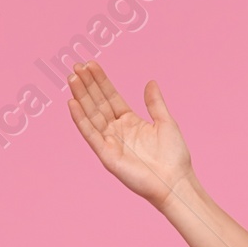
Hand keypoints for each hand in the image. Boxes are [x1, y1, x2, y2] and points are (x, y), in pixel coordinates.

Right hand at [66, 61, 191, 206]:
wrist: (175, 182)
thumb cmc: (174, 157)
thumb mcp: (166, 122)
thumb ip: (154, 103)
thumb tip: (150, 82)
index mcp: (130, 121)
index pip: (110, 97)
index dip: (100, 81)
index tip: (91, 64)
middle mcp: (117, 130)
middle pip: (98, 103)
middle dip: (87, 84)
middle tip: (77, 65)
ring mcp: (110, 142)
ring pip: (91, 115)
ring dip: (81, 96)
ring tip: (72, 77)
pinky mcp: (106, 155)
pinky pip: (90, 134)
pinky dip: (80, 119)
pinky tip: (72, 103)